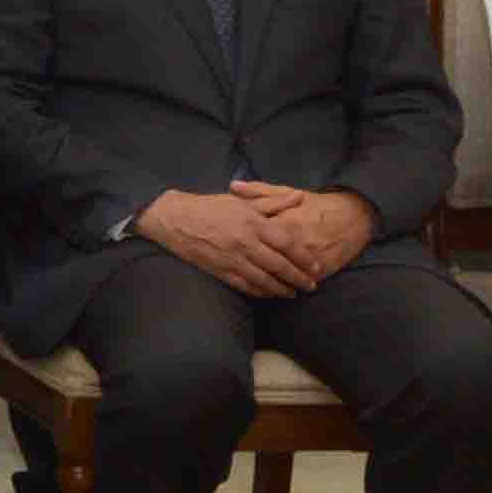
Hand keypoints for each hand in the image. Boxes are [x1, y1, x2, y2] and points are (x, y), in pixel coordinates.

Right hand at [136, 187, 311, 299]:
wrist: (175, 220)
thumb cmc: (210, 207)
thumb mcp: (242, 200)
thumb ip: (272, 202)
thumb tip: (299, 197)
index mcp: (253, 223)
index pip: (287, 244)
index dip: (304, 258)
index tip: (317, 268)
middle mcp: (246, 243)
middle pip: (280, 266)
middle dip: (298, 278)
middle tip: (311, 286)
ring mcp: (233, 259)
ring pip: (264, 280)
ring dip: (282, 289)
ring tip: (293, 294)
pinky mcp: (221, 271)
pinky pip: (246, 286)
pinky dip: (261, 292)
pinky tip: (269, 295)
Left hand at [232, 181, 375, 284]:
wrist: (354, 215)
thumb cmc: (315, 203)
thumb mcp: (286, 191)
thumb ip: (259, 192)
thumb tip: (233, 186)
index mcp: (283, 221)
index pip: (254, 237)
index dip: (237, 243)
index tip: (226, 246)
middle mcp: (295, 241)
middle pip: (266, 260)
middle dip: (248, 266)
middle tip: (235, 269)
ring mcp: (309, 257)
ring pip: (283, 276)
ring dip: (268, 283)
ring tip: (247, 283)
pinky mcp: (323, 269)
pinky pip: (296, 284)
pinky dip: (288, 288)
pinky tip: (275, 293)